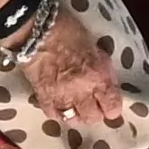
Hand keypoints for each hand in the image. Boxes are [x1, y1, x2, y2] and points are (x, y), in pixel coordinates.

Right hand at [23, 6, 126, 126]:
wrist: (35, 28)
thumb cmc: (68, 31)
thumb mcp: (95, 47)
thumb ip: (102, 68)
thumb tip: (107, 84)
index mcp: (98, 76)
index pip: (112, 106)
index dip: (112, 108)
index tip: (109, 104)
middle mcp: (81, 90)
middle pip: (92, 118)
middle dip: (95, 113)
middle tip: (92, 104)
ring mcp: (60, 96)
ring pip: (72, 119)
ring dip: (76, 114)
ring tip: (76, 106)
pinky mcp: (42, 96)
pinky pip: (53, 114)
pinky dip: (58, 112)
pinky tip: (60, 104)